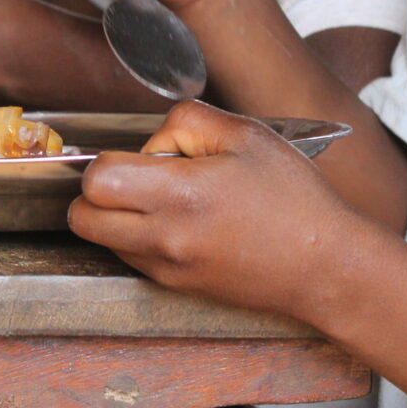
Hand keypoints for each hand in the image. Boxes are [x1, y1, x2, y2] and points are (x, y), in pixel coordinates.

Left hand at [68, 100, 355, 320]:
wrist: (323, 265)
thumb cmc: (293, 199)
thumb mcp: (246, 134)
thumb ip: (186, 121)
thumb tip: (152, 142)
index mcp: (179, 194)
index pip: (97, 178)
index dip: (112, 158)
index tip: (144, 156)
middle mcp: (164, 238)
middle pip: (82, 217)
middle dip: (99, 191)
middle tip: (137, 177)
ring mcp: (167, 268)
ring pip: (102, 240)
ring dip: (116, 216)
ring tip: (164, 200)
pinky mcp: (176, 286)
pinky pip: (132, 258)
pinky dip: (139, 238)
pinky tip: (179, 223)